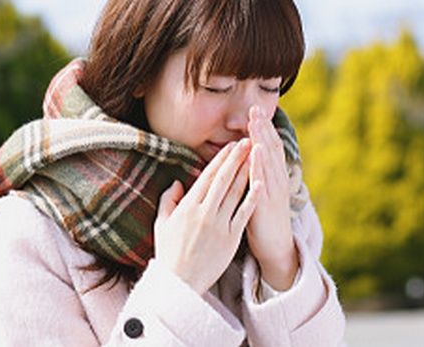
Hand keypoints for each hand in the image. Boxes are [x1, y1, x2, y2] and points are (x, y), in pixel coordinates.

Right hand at [154, 139, 261, 293]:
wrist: (179, 283)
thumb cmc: (169, 253)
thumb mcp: (161, 224)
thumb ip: (168, 200)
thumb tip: (178, 183)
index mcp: (187, 207)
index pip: (207, 177)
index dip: (220, 160)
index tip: (231, 146)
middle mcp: (204, 213)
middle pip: (224, 180)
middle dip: (237, 159)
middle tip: (247, 141)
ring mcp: (219, 225)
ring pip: (236, 193)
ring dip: (247, 172)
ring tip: (256, 156)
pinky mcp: (231, 239)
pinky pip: (244, 214)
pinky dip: (253, 198)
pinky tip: (261, 183)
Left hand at [246, 106, 298, 290]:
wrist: (275, 246)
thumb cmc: (262, 217)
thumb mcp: (260, 190)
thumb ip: (255, 172)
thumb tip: (246, 153)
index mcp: (273, 176)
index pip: (269, 146)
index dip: (263, 128)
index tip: (255, 110)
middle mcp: (276, 180)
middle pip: (271, 148)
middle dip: (262, 128)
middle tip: (255, 108)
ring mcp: (273, 192)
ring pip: (268, 161)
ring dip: (262, 141)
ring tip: (255, 124)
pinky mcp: (267, 205)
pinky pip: (263, 183)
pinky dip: (260, 167)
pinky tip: (255, 154)